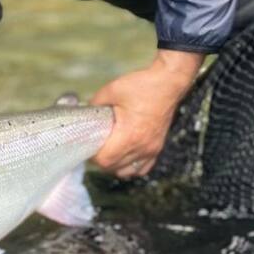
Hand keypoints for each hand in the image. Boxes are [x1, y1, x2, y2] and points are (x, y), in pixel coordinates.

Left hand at [90, 50, 203, 178]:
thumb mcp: (112, 90)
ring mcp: (152, 149)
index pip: (105, 160)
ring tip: (107, 151)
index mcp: (130, 135)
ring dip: (115, 165)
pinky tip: (124, 156)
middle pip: (114, 167)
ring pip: (128, 171)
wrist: (169, 82)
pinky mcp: (157, 146)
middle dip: (101, 160)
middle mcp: (142, 147)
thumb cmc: (143, 85)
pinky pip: (143, 167)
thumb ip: (95, 103)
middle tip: (94, 145)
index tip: (87, 144)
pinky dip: (131, 166)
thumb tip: (85, 111)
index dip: (92, 155)